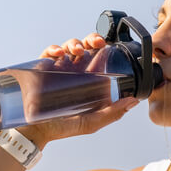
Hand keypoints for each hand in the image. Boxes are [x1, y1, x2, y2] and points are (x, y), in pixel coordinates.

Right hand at [16, 32, 137, 146]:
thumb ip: (112, 113)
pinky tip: (59, 54)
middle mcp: (74, 70)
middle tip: (96, 43)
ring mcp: (58, 68)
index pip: (97, 56)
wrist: (37, 132)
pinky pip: (48, 52)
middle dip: (91, 39)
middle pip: (84, 46)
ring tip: (78, 50)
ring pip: (68, 46)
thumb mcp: (91, 122)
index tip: (107, 45)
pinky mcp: (42, 68)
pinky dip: (54, 49)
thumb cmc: (63, 127)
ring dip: (74, 43)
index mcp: (87, 79)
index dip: (103, 47)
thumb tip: (133, 101)